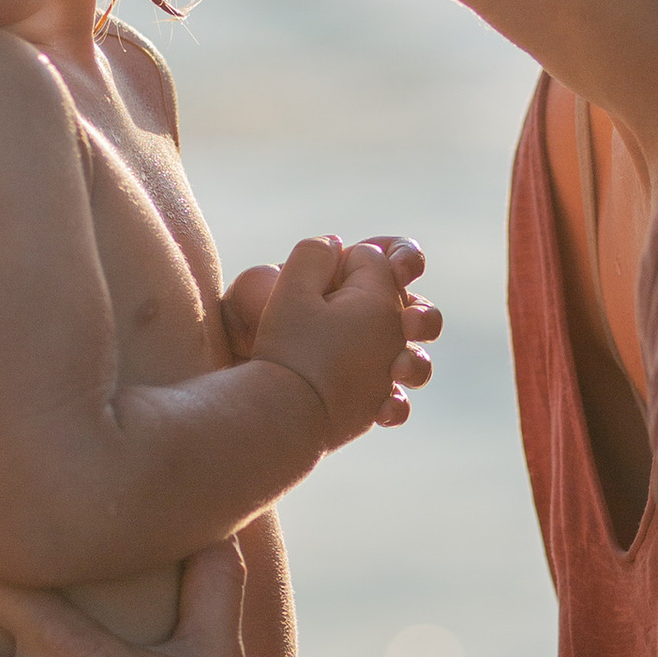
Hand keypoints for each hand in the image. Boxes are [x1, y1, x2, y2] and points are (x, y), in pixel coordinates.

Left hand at [248, 233, 438, 439]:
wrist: (234, 385)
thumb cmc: (248, 330)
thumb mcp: (275, 282)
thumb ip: (314, 258)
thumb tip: (341, 247)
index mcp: (346, 284)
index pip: (392, 260)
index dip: (405, 258)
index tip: (400, 270)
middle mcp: (363, 323)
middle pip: (417, 312)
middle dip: (423, 317)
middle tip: (409, 325)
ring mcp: (368, 365)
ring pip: (415, 361)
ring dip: (417, 364)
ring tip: (398, 370)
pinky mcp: (363, 403)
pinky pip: (396, 404)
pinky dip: (396, 406)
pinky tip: (382, 409)